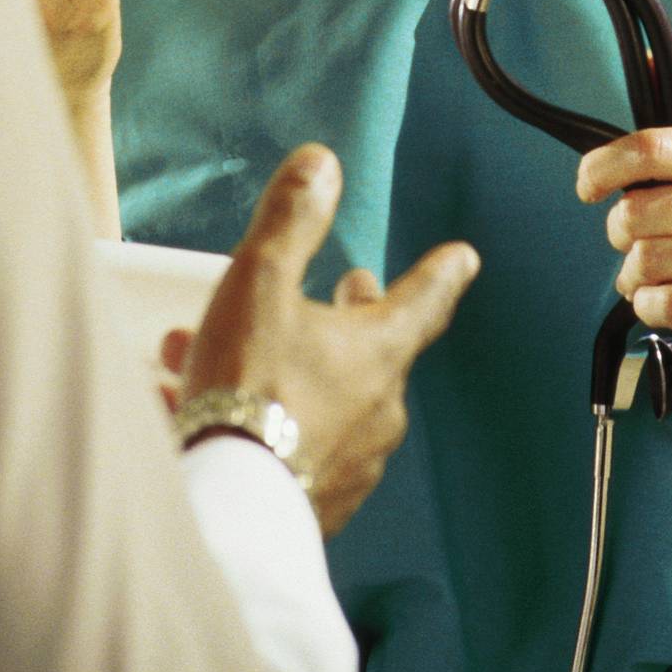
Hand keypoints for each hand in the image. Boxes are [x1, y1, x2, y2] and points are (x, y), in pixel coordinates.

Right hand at [167, 144, 480, 536]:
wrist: (227, 507)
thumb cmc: (247, 386)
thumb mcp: (260, 283)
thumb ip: (291, 221)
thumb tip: (323, 164)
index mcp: (378, 353)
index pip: (424, 300)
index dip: (441, 273)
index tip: (463, 258)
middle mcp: (378, 411)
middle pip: (376, 351)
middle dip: (352, 316)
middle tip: (345, 291)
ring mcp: (352, 464)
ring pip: (326, 398)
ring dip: (288, 366)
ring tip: (226, 352)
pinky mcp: (316, 504)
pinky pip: (299, 446)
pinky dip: (267, 419)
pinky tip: (207, 410)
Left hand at [577, 127, 671, 391]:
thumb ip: (666, 175)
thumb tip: (597, 174)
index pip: (653, 147)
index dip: (605, 166)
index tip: (587, 187)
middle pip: (640, 210)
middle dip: (618, 232)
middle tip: (631, 245)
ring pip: (650, 259)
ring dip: (632, 277)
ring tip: (648, 281)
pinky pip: (670, 303)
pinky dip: (648, 306)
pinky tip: (660, 304)